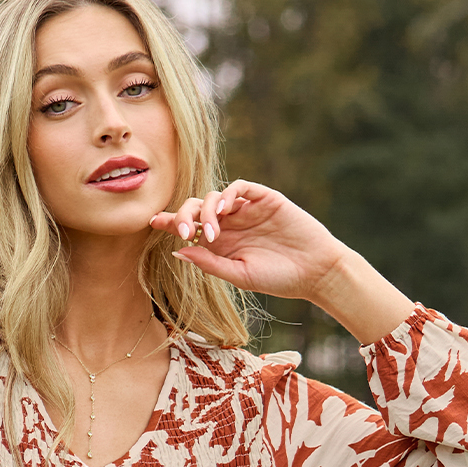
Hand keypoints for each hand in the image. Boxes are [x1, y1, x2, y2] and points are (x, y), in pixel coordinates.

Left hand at [149, 181, 413, 343]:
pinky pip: (240, 187)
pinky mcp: (265, 199)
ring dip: (206, 210)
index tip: (152, 223)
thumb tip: (179, 251)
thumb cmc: (279, 279)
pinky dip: (228, 195)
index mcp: (222, 243)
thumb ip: (210, 263)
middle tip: (181, 231)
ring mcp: (247, 210)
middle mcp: (231, 223)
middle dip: (183, 215)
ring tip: (210, 232)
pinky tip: (223, 210)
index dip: (171, 222)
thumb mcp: (238, 275)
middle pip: (197, 208)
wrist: (315, 272)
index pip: (191, 227)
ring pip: (215, 197)